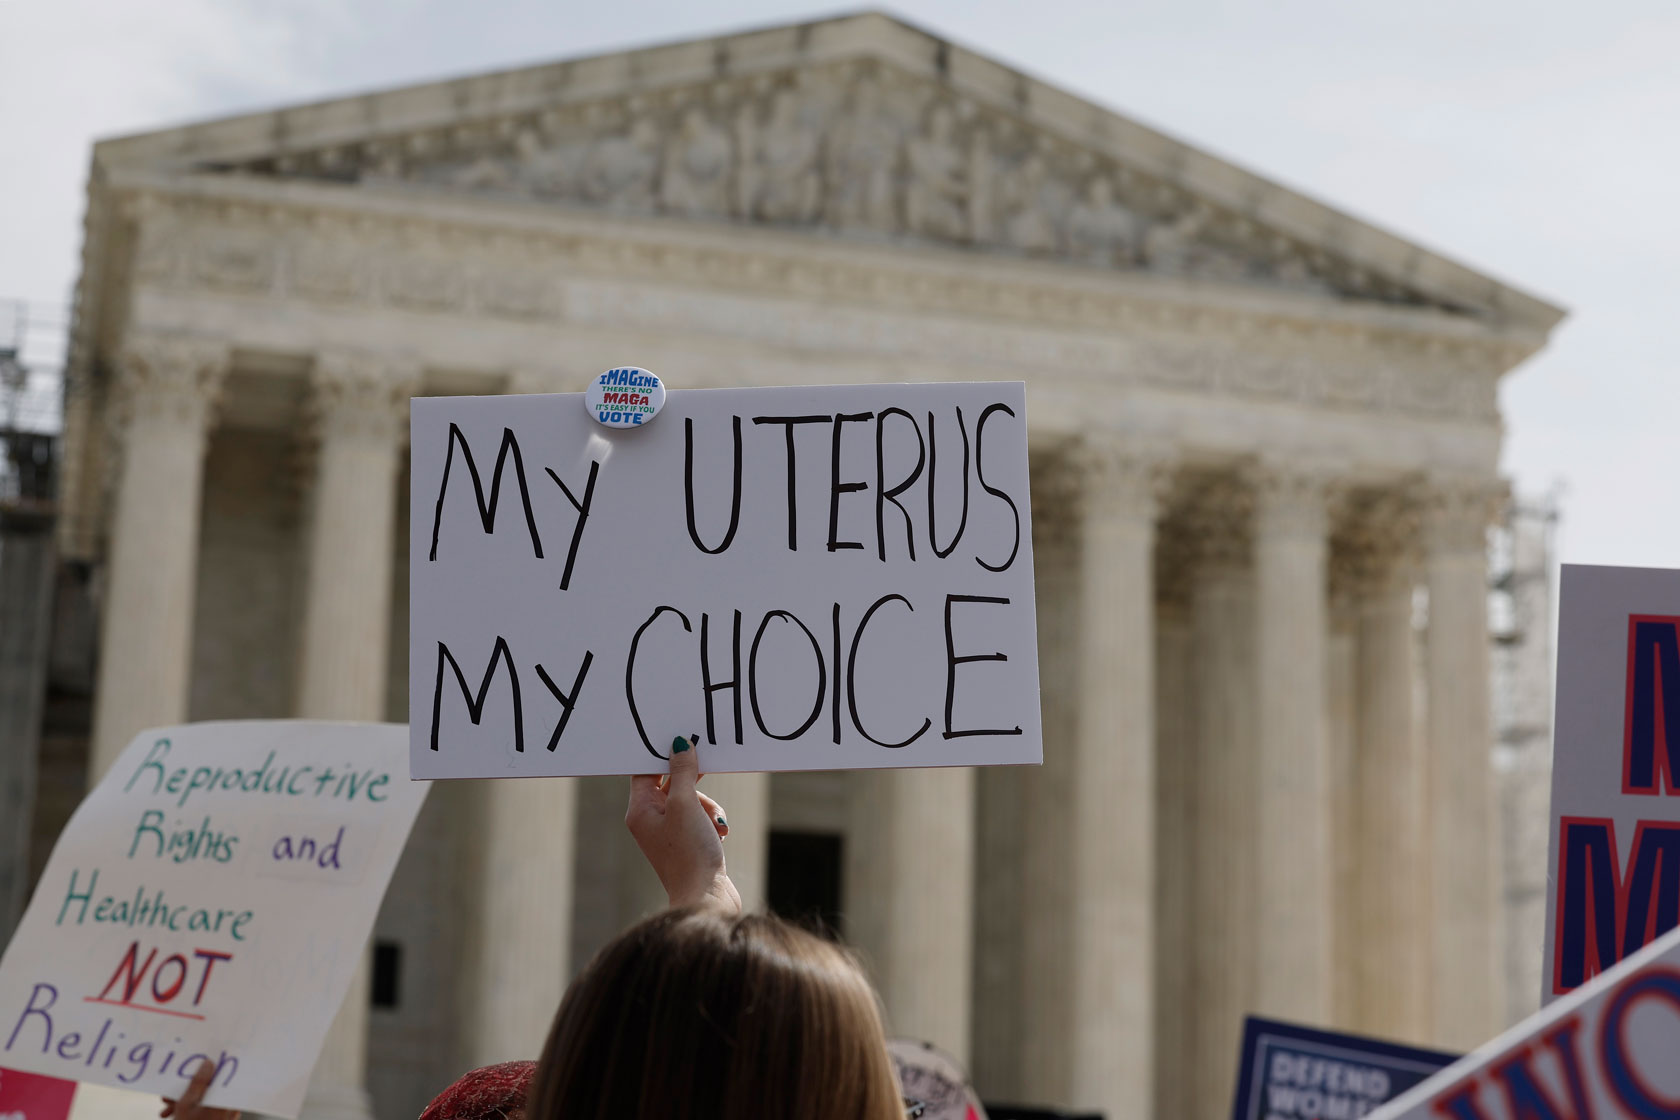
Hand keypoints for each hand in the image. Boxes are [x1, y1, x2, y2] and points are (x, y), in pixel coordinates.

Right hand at [161, 1060, 238, 1119]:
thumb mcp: (187, 1104)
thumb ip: (198, 1082)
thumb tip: (209, 1062)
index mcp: (225, 1099)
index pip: (222, 1075)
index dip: (208, 1069)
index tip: (195, 1065)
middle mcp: (229, 1106)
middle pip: (209, 1089)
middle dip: (187, 1090)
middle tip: (168, 1095)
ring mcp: (225, 1116)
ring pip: (204, 1100)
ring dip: (184, 1102)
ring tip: (166, 1110)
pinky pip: (205, 1110)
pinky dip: (190, 1110)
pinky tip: (171, 1115)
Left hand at [626, 735, 741, 913]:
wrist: (706, 899)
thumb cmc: (690, 853)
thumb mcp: (687, 804)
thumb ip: (682, 772)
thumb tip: (678, 746)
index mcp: (640, 811)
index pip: (645, 770)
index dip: (662, 755)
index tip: (682, 742)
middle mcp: (650, 821)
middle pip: (671, 784)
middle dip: (694, 782)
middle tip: (709, 768)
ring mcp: (669, 833)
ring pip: (690, 800)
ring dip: (708, 805)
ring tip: (716, 823)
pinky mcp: (687, 843)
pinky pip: (699, 818)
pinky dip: (711, 820)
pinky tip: (720, 833)